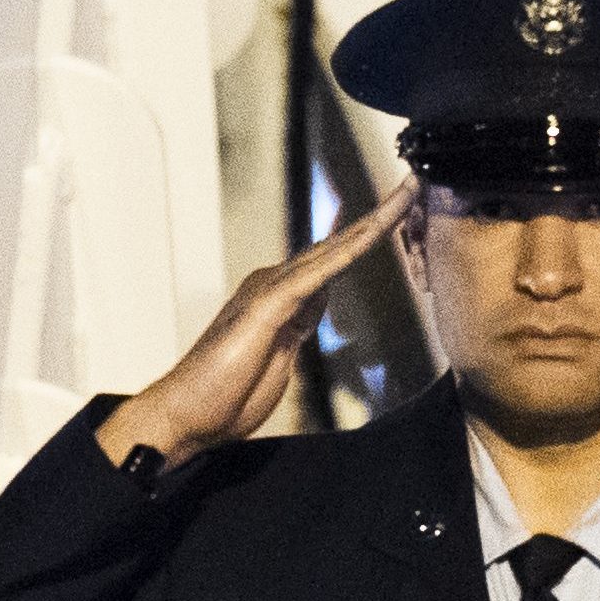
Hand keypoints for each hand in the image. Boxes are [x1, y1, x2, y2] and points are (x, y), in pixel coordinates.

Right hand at [95, 190, 404, 465]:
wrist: (185, 415)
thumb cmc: (225, 396)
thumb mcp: (278, 358)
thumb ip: (296, 326)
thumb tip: (314, 301)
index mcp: (281, 297)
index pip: (334, 260)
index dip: (368, 236)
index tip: (401, 214)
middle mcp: (275, 283)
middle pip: (339, 244)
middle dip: (380, 215)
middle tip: (414, 185)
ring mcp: (270, 291)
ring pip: (334, 249)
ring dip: (374, 222)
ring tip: (407, 194)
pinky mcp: (267, 306)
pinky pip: (317, 273)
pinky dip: (348, 250)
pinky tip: (374, 232)